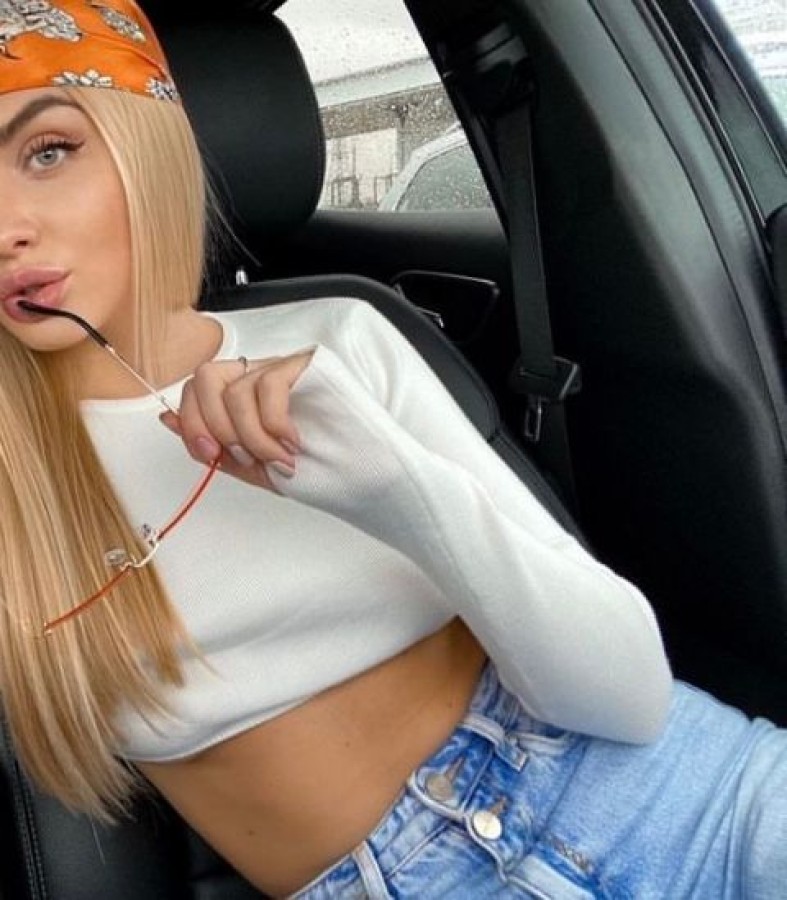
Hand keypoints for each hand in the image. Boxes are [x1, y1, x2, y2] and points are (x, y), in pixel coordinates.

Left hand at [160, 351, 313, 489]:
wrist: (362, 475)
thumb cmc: (315, 468)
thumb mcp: (253, 466)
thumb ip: (214, 447)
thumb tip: (168, 421)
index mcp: (244, 394)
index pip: (195, 390)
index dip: (192, 422)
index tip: (210, 454)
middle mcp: (260, 374)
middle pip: (205, 377)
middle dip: (213, 425)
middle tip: (242, 457)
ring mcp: (284, 367)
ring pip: (235, 389)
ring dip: (251, 436)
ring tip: (278, 458)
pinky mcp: (307, 365)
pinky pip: (269, 386)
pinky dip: (273, 424)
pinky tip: (292, 443)